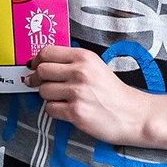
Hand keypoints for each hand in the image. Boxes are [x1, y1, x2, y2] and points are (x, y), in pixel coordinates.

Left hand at [27, 45, 151, 146]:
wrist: (132, 115)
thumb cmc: (113, 92)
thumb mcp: (95, 67)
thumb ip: (71, 62)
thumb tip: (41, 64)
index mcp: (84, 57)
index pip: (47, 51)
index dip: (36, 60)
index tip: (33, 66)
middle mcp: (80, 72)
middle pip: (41, 70)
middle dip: (36, 79)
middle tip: (37, 83)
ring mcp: (78, 93)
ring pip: (43, 91)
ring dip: (47, 96)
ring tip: (61, 98)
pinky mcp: (76, 112)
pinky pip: (50, 109)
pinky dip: (55, 111)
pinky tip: (67, 109)